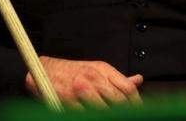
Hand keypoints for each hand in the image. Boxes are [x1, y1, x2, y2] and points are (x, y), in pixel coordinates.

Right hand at [25, 56, 142, 107]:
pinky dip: (92, 116)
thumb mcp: (98, 69)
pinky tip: (93, 115)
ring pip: (104, 110)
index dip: (136, 103)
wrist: (48, 71)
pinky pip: (86, 114)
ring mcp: (81, 89)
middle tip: (125, 116)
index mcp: (103, 69)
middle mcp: (93, 77)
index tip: (138, 111)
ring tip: (108, 116)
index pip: (127, 88)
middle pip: (119, 100)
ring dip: (108, 115)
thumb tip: (138, 80)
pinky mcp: (69, 100)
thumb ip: (118, 78)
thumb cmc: (75, 71)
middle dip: (124, 112)